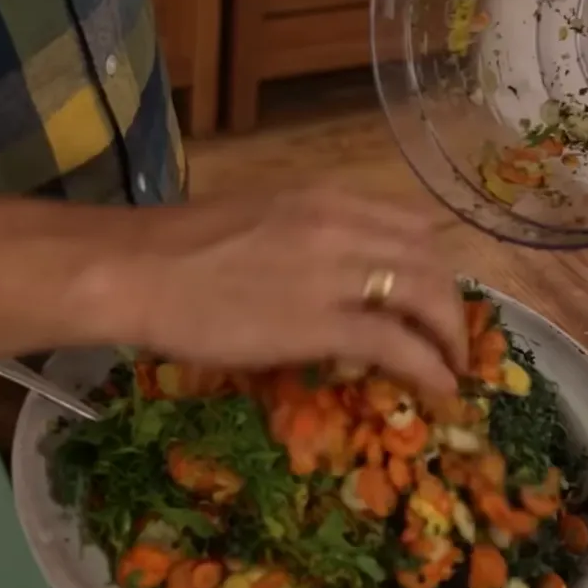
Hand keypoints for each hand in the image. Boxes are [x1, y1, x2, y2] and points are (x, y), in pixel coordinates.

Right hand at [112, 187, 466, 392]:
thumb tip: (330, 272)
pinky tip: (440, 388)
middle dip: (450, 304)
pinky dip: (430, 368)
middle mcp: (345, 226)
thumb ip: (308, 234)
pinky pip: (400, 345)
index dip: (434, 264)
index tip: (434, 294)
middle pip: (431, 261)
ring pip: (429, 298)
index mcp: (328, 198)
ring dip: (450, 336)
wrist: (136, 270)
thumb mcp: (260, 218)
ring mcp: (337, 274)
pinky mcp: (324, 324)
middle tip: (448, 338)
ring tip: (452, 366)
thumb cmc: (177, 248)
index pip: (412, 224)